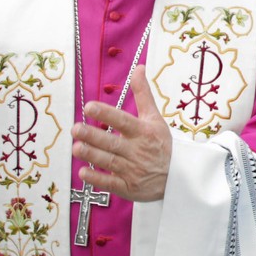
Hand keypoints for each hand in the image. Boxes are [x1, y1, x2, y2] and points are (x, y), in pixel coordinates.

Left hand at [72, 65, 171, 201]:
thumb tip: (138, 69)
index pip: (123, 121)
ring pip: (109, 161)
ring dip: (92, 154)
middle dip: (93, 136)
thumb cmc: (162, 144)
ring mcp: (133, 170)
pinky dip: (97, 179)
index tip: (90, 107)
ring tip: (76, 147)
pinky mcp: (129, 187)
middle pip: (112, 142)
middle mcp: (138, 150)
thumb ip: (143, 94)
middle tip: (76, 128)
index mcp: (144, 132)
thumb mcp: (155, 118)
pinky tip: (83, 172)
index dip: (106, 114)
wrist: (179, 176)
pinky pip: (111, 183)